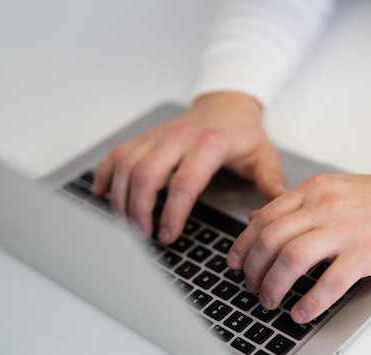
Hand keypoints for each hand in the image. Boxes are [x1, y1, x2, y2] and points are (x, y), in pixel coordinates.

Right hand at [91, 92, 286, 242]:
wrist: (227, 103)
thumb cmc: (244, 134)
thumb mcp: (265, 156)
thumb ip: (270, 185)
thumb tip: (268, 214)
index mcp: (209, 144)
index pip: (184, 183)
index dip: (173, 213)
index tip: (167, 235)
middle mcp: (178, 137)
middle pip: (146, 173)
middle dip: (139, 208)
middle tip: (141, 235)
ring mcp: (158, 135)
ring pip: (127, 164)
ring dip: (120, 196)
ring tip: (124, 224)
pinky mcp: (146, 137)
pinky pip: (118, 153)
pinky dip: (105, 173)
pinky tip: (101, 193)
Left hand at [227, 173, 370, 322]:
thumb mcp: (333, 189)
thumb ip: (297, 205)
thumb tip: (259, 219)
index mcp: (312, 191)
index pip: (262, 218)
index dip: (242, 246)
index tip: (234, 264)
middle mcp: (323, 207)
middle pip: (270, 240)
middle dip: (253, 269)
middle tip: (252, 287)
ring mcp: (344, 230)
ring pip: (291, 259)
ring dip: (274, 286)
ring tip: (271, 302)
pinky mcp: (366, 253)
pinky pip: (329, 282)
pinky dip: (310, 302)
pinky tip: (301, 313)